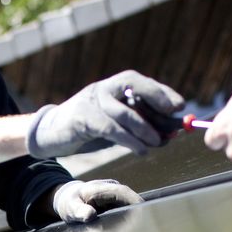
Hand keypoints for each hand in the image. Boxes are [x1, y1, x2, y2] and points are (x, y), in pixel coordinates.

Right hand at [26, 70, 184, 158]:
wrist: (52, 133)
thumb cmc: (88, 128)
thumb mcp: (115, 123)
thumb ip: (138, 124)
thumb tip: (170, 133)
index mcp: (112, 86)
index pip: (139, 82)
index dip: (161, 92)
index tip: (180, 105)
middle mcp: (103, 89)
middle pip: (133, 86)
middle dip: (157, 101)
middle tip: (172, 123)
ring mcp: (91, 102)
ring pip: (124, 113)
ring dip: (146, 129)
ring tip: (159, 142)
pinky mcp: (82, 120)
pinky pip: (111, 129)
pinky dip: (130, 141)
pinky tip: (141, 150)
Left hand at [52, 179, 142, 222]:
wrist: (68, 198)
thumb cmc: (69, 203)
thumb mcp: (70, 208)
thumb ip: (79, 211)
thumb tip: (90, 215)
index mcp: (100, 188)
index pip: (123, 193)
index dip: (135, 202)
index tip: (145, 214)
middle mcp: (111, 188)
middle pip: (130, 199)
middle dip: (140, 212)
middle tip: (145, 231)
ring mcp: (115, 195)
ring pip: (130, 205)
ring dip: (136, 217)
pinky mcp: (117, 202)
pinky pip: (127, 209)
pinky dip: (130, 219)